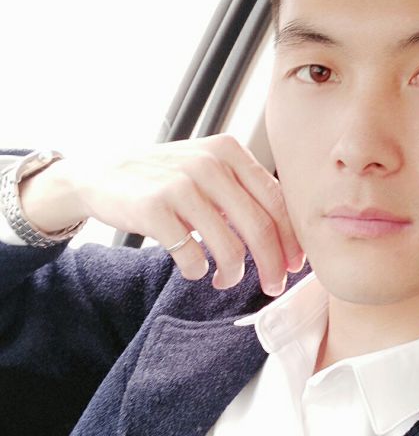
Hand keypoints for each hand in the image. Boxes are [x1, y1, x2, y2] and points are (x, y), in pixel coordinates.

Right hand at [21, 135, 304, 294]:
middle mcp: (209, 163)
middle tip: (273, 286)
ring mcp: (180, 184)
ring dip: (233, 274)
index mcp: (229, 151)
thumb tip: (287, 238)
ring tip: (225, 279)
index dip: (290, 238)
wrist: (105, 175)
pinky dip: (199, 271)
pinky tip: (195, 268)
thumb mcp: (210, 169)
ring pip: (229, 247)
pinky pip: (192, 256)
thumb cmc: (169, 177)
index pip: (276, 199)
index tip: (295, 264)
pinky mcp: (154, 208)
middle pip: (259, 226)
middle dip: (272, 265)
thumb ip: (244, 191)